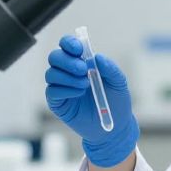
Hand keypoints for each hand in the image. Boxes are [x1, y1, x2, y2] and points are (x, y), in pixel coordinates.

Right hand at [44, 35, 139, 166]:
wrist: (115, 127)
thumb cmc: (116, 102)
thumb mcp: (119, 83)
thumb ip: (110, 68)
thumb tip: (97, 57)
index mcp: (82, 62)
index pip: (67, 45)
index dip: (69, 43)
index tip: (79, 49)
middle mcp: (68, 72)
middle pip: (54, 57)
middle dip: (67, 61)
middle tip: (83, 70)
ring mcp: (61, 88)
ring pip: (51, 74)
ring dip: (68, 77)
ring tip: (85, 85)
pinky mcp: (58, 103)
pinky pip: (52, 92)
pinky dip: (65, 90)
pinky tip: (78, 94)